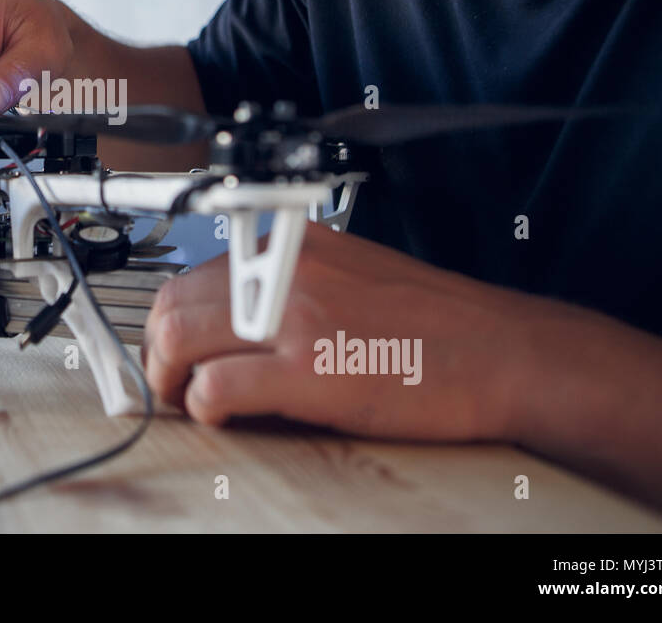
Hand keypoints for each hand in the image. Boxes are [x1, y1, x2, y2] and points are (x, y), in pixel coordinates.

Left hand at [143, 222, 534, 441]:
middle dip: (158, 349)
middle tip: (171, 381)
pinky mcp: (305, 370)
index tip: (175, 346)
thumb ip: (290, 286)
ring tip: (188, 401)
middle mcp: (283, 271)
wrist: (503, 353)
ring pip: (178, 339)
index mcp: (292, 245)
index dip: (173, 318)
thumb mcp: (351, 276)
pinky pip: (215, 387)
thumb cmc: (438, 323)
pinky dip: (204, 407)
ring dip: (170, 378)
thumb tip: (236, 319)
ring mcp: (291, 319)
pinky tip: (223, 415)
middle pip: (172, 304)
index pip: (195, 274)